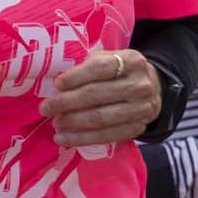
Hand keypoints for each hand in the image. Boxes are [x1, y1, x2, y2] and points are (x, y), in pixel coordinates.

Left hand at [43, 46, 161, 150]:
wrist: (152, 89)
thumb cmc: (119, 72)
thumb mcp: (109, 59)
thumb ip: (88, 66)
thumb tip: (58, 84)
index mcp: (131, 61)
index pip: (100, 68)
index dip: (75, 77)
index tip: (57, 85)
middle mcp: (140, 85)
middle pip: (96, 95)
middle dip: (66, 102)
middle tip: (46, 108)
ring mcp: (141, 109)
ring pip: (100, 118)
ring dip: (73, 122)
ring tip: (55, 123)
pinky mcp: (138, 128)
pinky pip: (107, 136)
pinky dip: (82, 138)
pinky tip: (64, 138)